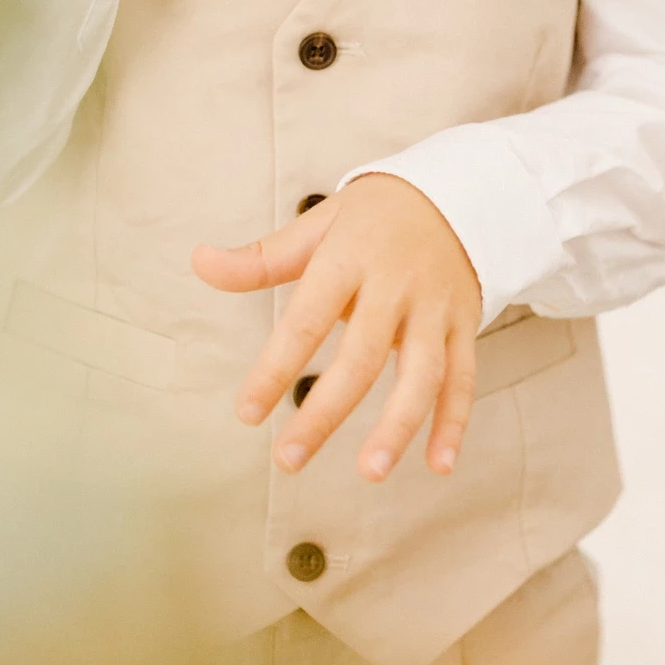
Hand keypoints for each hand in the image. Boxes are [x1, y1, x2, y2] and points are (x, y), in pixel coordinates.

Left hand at [192, 175, 482, 481]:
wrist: (454, 192)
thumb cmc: (372, 217)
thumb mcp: (317, 226)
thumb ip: (261, 258)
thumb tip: (199, 262)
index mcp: (349, 258)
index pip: (306, 319)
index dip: (276, 367)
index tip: (247, 412)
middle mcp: (394, 285)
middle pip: (361, 357)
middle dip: (325, 414)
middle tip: (289, 460)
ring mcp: (434, 307)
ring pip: (421, 373)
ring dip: (398, 426)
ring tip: (370, 473)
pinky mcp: (465, 324)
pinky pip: (462, 377)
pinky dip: (454, 422)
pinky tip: (439, 465)